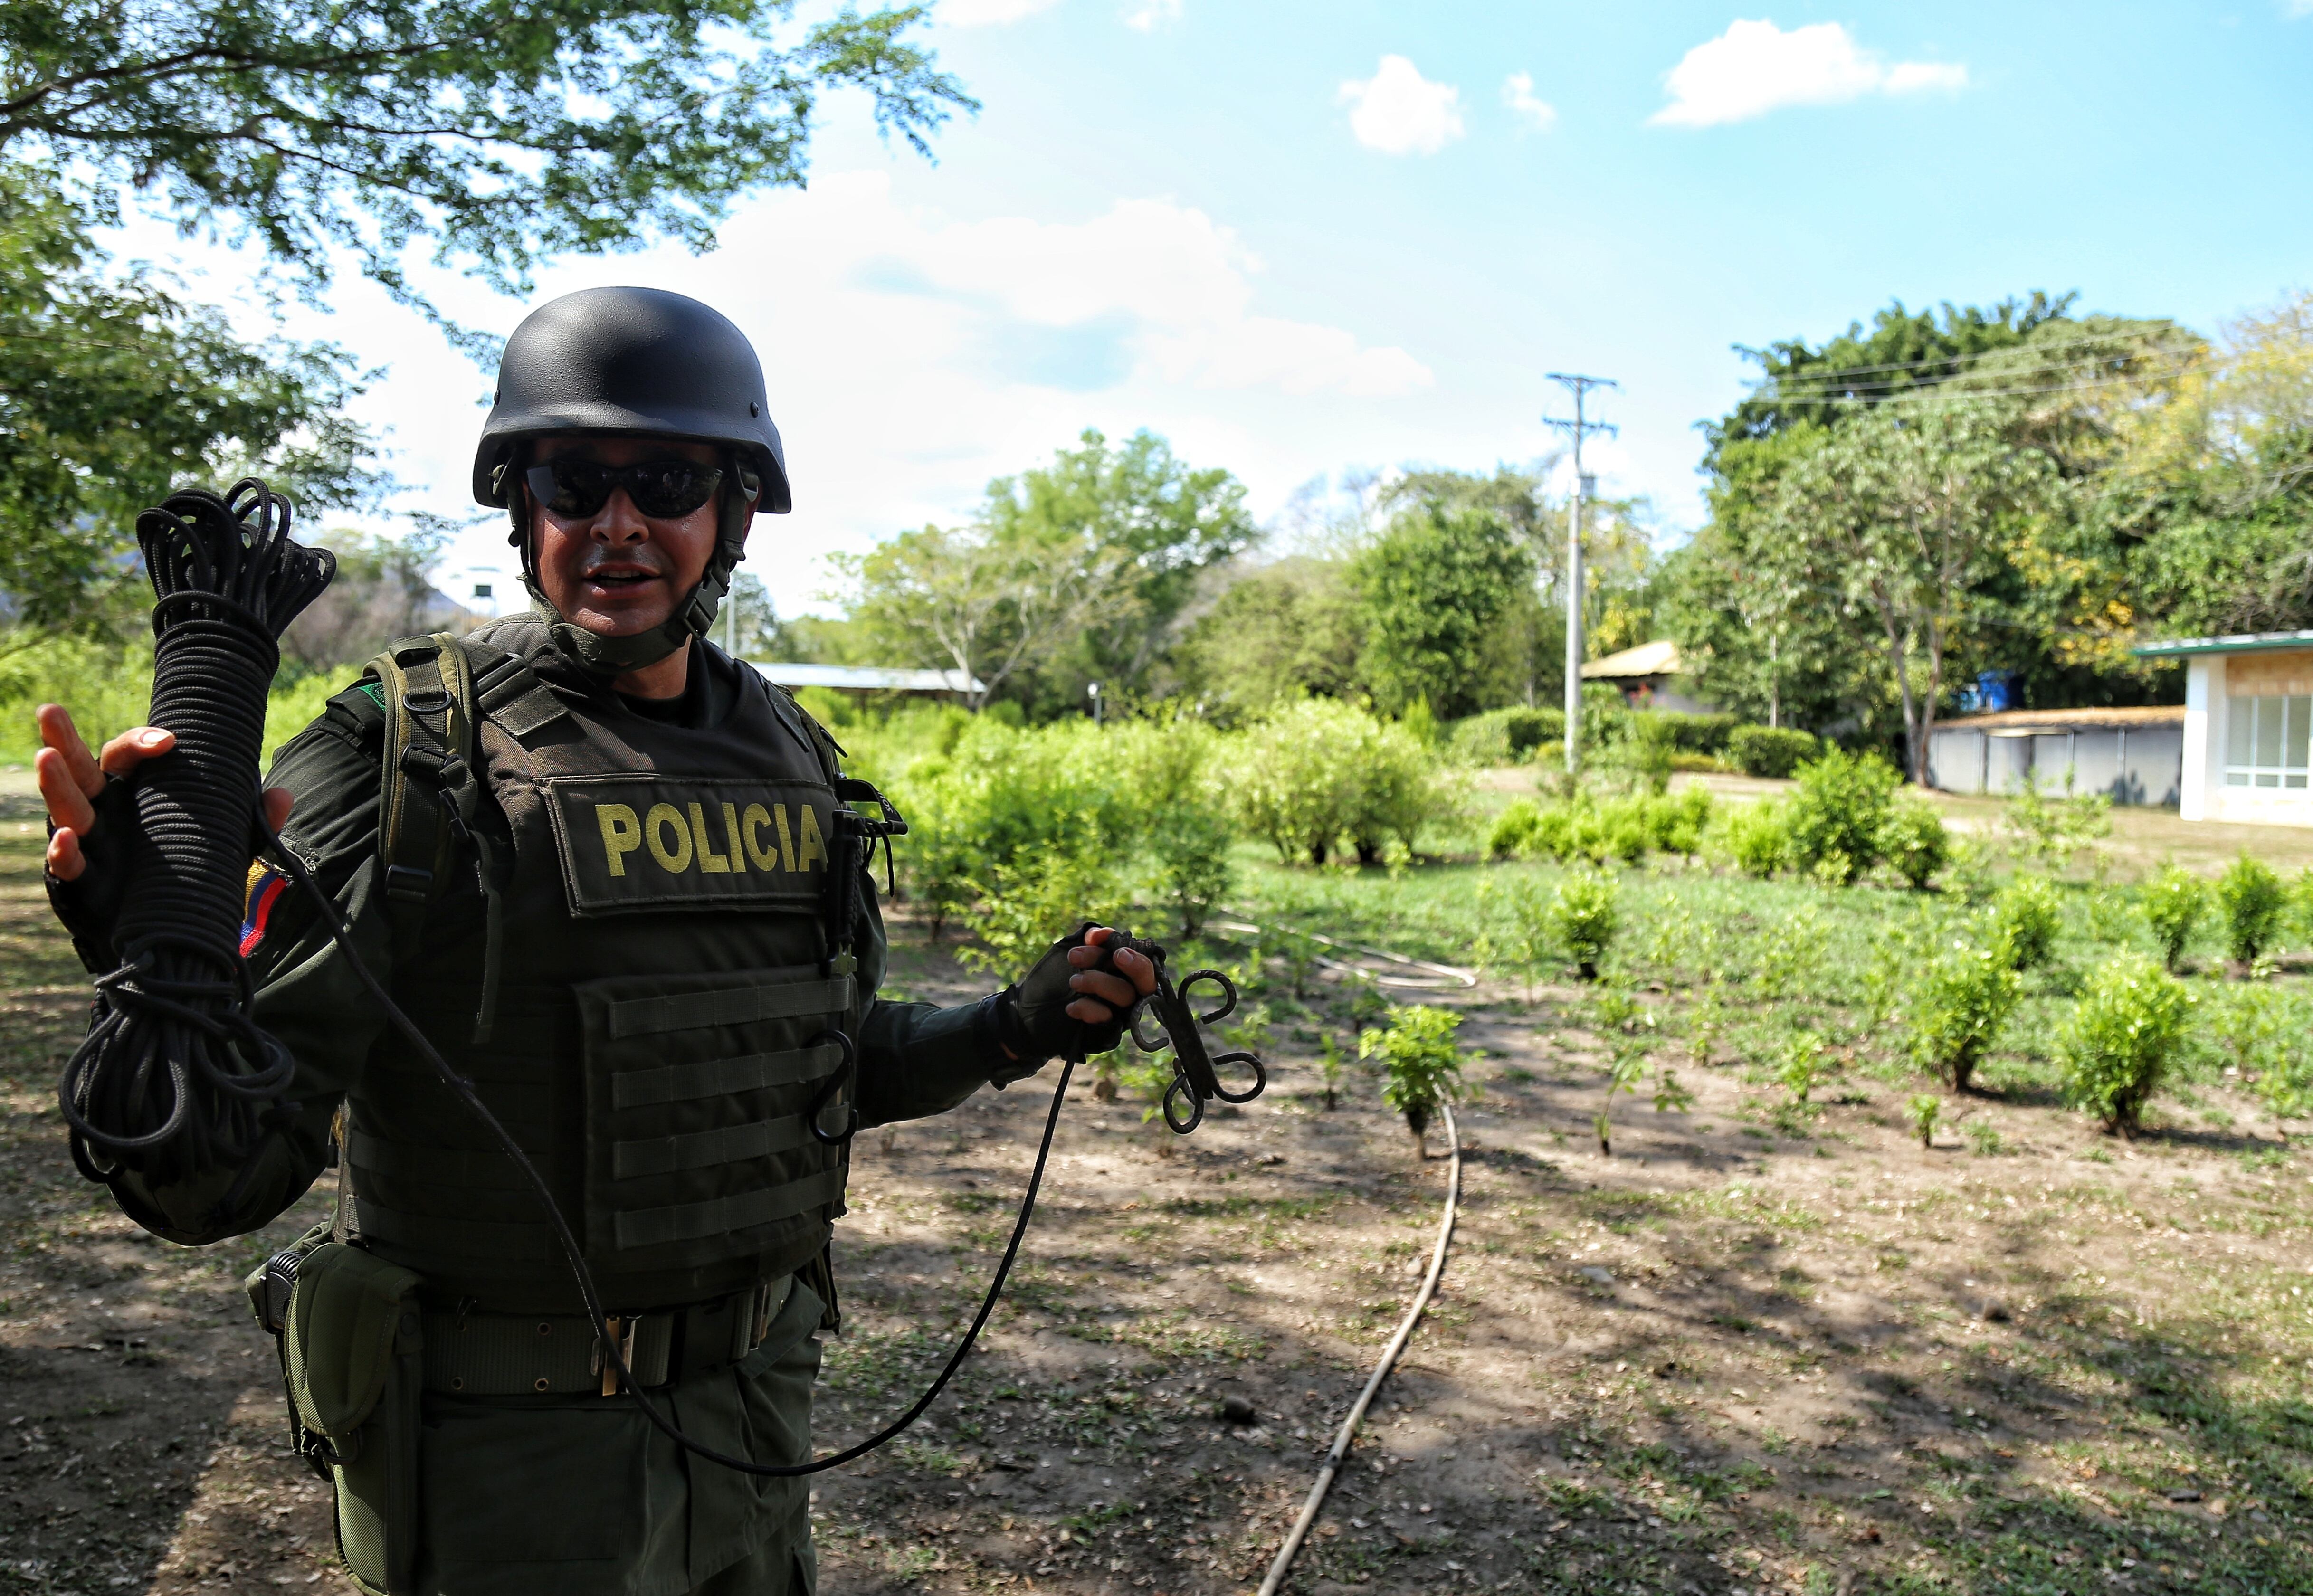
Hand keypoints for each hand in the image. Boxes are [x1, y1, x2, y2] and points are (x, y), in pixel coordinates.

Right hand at [36, 705, 291, 880]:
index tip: (169, 742)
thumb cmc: (194, 871)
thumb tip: (281, 795)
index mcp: (137, 794)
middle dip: (64, 741)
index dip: (141, 743)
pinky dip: (63, 852)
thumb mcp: (228, 845)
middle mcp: (108, 812)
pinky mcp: (85, 881)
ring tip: (45, 759)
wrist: (176, 928)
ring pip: (68, 809)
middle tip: (50, 711)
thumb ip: (250, 821)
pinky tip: (65, 839)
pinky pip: (69, 865)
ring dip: (56, 786)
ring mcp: (92, 844)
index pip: (128, 757)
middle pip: (83, 771)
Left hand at [1000, 923, 1162, 1063]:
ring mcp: (1118, 1013)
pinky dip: (1090, 1009)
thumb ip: (1085, 941)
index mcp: (1123, 971)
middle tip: (1116, 955)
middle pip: (1144, 979)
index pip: (1142, 959)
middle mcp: (1127, 992)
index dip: (1131, 948)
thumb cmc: (1051, 978)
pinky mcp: (1105, 1032)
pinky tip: (1071, 1007)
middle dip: (1133, 965)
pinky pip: (1108, 1020)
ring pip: (1125, 996)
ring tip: (1074, 980)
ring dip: (1100, 982)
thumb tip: (1097, 932)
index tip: (1100, 939)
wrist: (1026, 1012)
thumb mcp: (1067, 952)